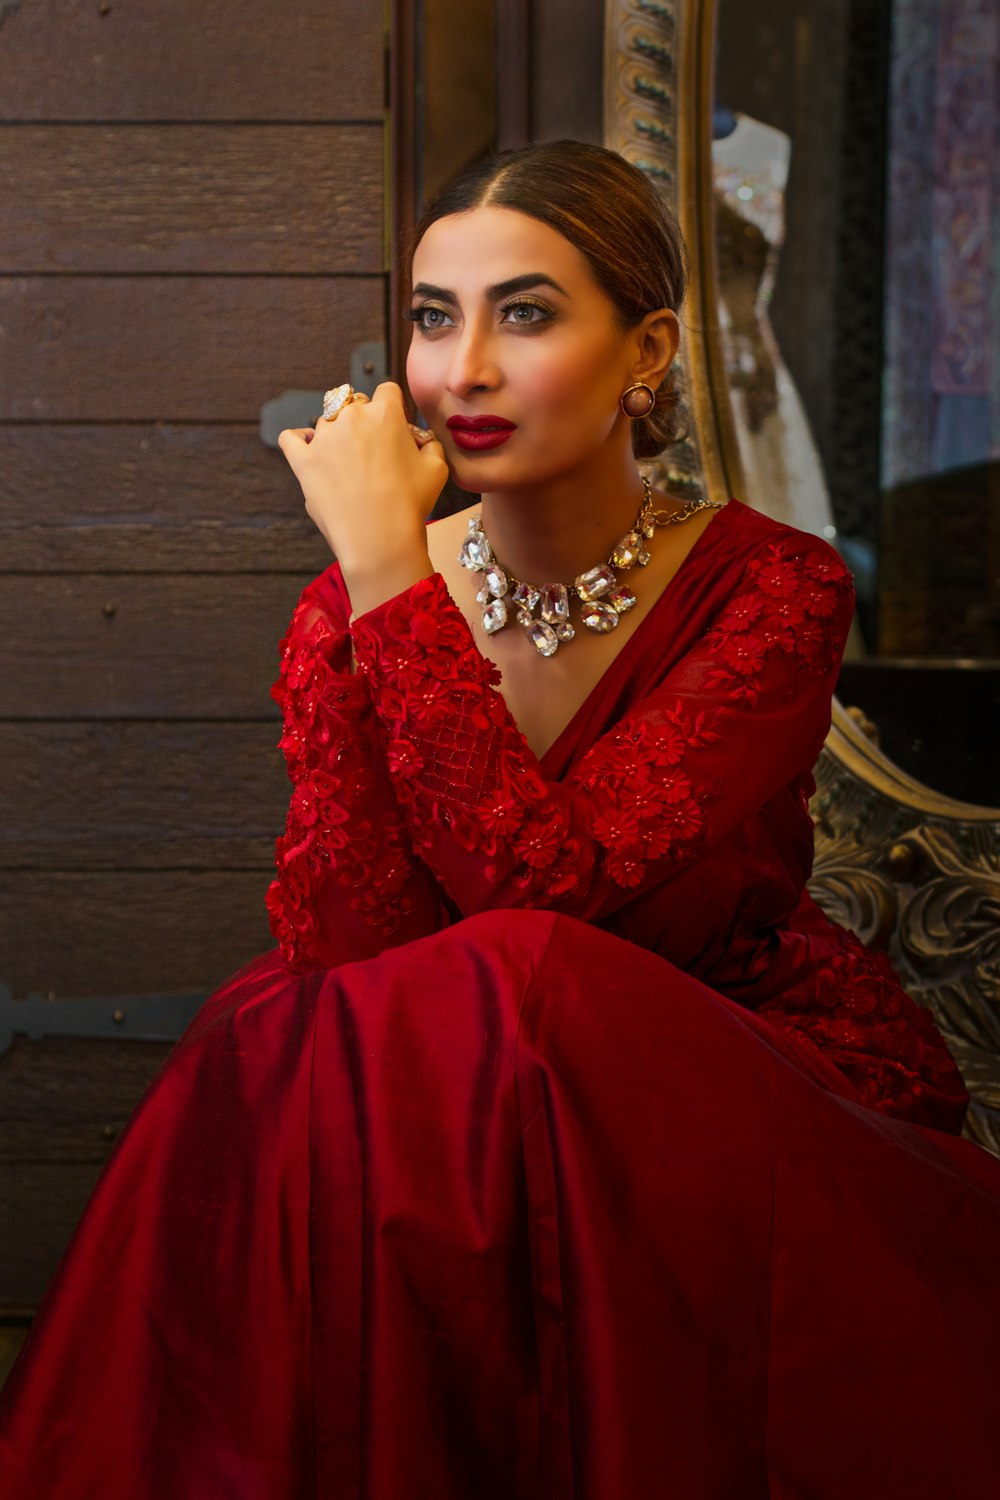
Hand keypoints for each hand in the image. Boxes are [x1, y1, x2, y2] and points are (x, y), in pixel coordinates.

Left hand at [277, 383, 448, 574]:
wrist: (379, 538)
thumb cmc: (410, 504)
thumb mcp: (437, 469)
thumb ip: (429, 444)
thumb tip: (421, 440)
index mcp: (385, 413)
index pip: (387, 391)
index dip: (392, 407)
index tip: (393, 426)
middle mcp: (351, 418)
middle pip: (355, 403)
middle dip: (363, 421)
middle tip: (371, 451)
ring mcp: (323, 438)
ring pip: (326, 421)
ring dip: (335, 434)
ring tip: (345, 463)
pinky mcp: (302, 460)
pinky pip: (290, 438)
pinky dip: (298, 440)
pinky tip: (307, 448)